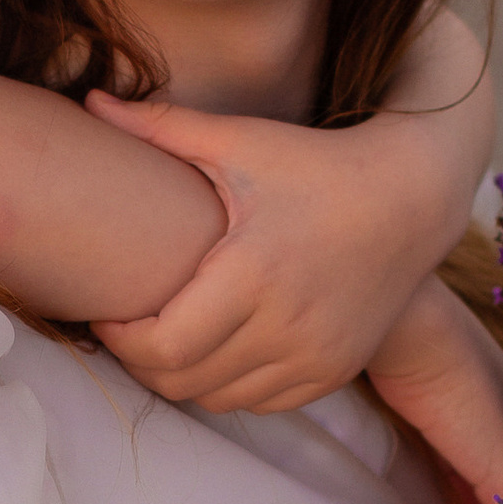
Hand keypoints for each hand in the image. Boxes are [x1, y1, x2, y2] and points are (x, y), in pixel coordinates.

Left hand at [85, 20, 492, 409]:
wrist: (412, 198)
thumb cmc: (317, 164)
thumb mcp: (242, 141)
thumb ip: (161, 126)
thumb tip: (90, 100)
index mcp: (253, 273)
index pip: (163, 346)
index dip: (121, 340)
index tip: (106, 315)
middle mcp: (287, 325)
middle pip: (183, 380)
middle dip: (141, 362)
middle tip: (126, 330)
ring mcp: (315, 356)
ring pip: (218, 399)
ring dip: (183, 378)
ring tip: (167, 339)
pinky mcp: (333, 371)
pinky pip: (260, 403)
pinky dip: (229, 386)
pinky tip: (217, 349)